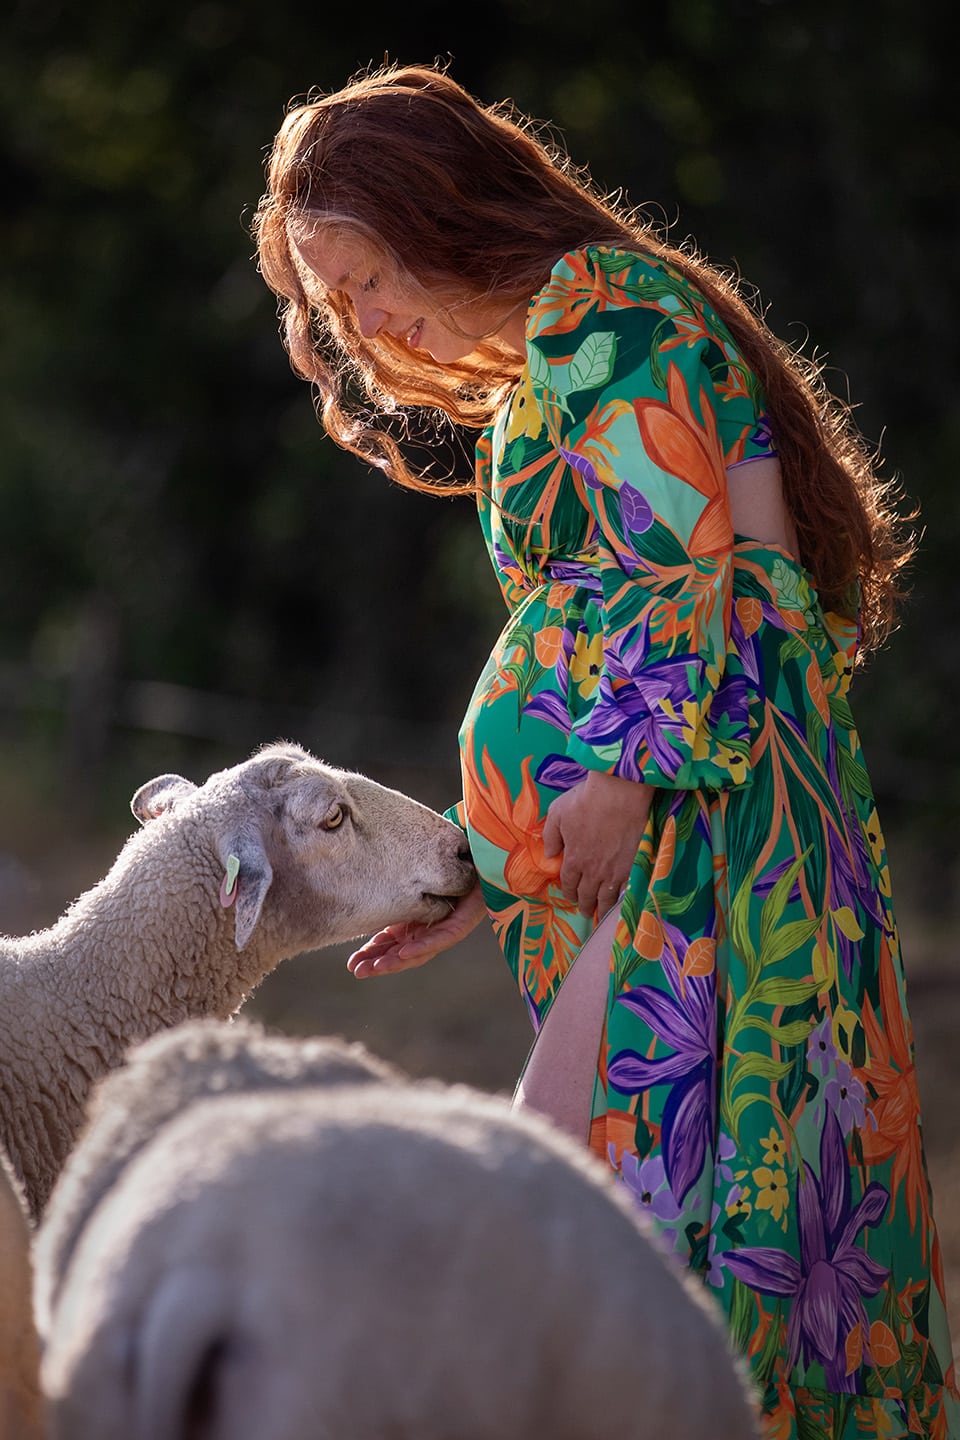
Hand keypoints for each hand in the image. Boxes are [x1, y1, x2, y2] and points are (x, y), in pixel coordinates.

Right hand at [346, 880, 486, 978]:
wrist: (479, 858)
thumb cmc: (447, 866)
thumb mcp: (414, 880)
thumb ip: (397, 890)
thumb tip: (363, 887)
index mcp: (417, 922)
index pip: (392, 943)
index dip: (373, 954)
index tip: (353, 963)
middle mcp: (430, 929)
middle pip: (402, 953)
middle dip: (378, 964)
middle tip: (356, 971)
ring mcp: (445, 930)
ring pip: (419, 952)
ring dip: (395, 961)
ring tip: (375, 968)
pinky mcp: (461, 925)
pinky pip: (440, 938)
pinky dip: (422, 947)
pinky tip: (404, 952)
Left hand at [542, 771, 653, 916]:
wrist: (620, 794)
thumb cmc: (586, 800)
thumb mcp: (558, 813)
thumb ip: (551, 836)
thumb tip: (549, 854)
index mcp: (574, 860)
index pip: (569, 883)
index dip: (569, 892)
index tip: (570, 896)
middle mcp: (593, 871)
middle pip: (587, 895)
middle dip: (585, 905)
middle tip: (585, 911)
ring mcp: (614, 871)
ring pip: (607, 898)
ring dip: (602, 908)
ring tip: (601, 913)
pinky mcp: (633, 866)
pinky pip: (626, 890)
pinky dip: (622, 898)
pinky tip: (622, 900)